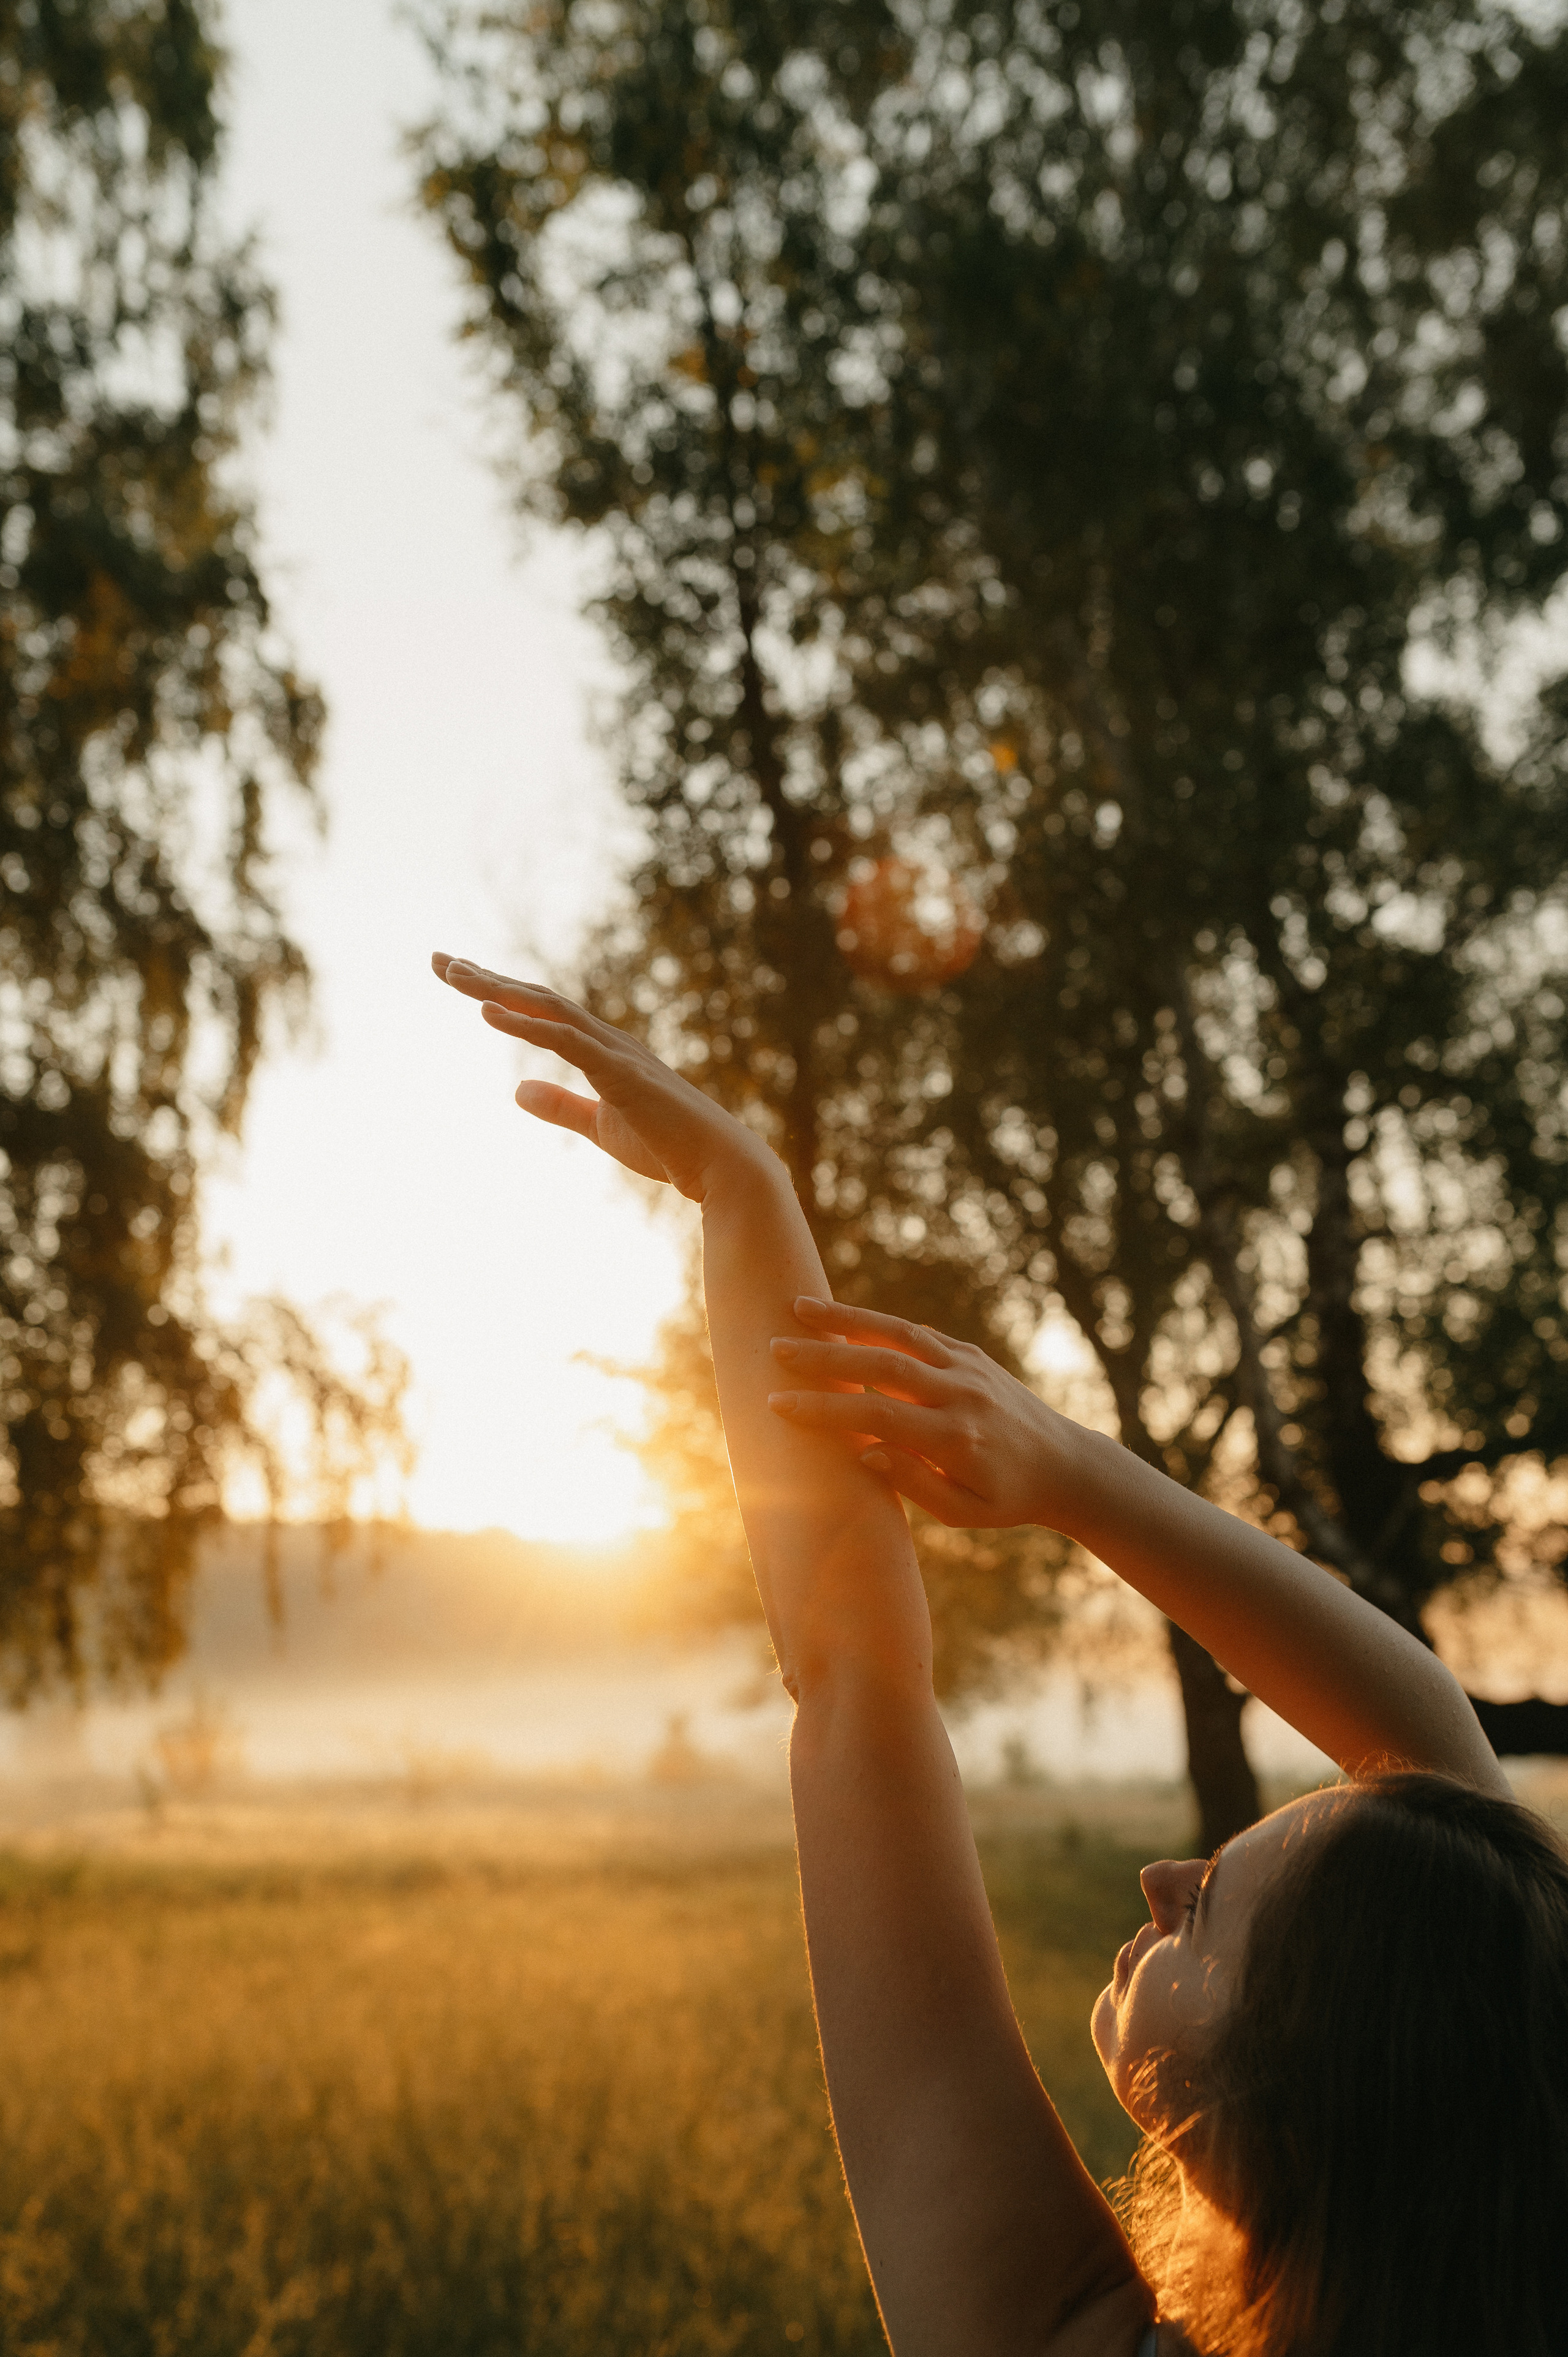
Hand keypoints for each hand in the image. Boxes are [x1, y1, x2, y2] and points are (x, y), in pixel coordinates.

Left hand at [432, 953, 767, 1202]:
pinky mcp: (619, 1073)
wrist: (720, 1167)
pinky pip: (564, 1039)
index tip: (459, 978)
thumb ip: (562, 1106)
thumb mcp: (600, 1127)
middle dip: (487, 978)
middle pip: (538, 998)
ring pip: (547, 1008)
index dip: (500, 992)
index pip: (543, 1011)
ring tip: (455, 975)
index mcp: (603, 1051)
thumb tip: (517, 1090)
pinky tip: (488, 1011)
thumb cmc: (669, 1148)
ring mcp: (615, 1052)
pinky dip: (524, 1023)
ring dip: (498, 989)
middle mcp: (607, 1040)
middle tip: (439, 961)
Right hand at [765, 1297, 1089, 1530]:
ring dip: (847, 1317)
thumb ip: (913, 1484)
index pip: (876, 1415)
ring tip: (800, 1306)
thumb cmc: (1007, 1498)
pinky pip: (919, 1334)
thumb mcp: (963, 1512)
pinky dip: (880, 1323)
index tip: (777, 1403)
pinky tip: (844, 1319)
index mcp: (955, 1438)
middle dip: (824, 1353)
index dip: (824, 1409)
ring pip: (899, 1333)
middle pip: (881, 1364)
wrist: (1067, 1465)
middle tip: (774, 1347)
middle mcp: (961, 1393)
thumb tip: (864, 1452)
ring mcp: (968, 1367)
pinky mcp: (972, 1355)